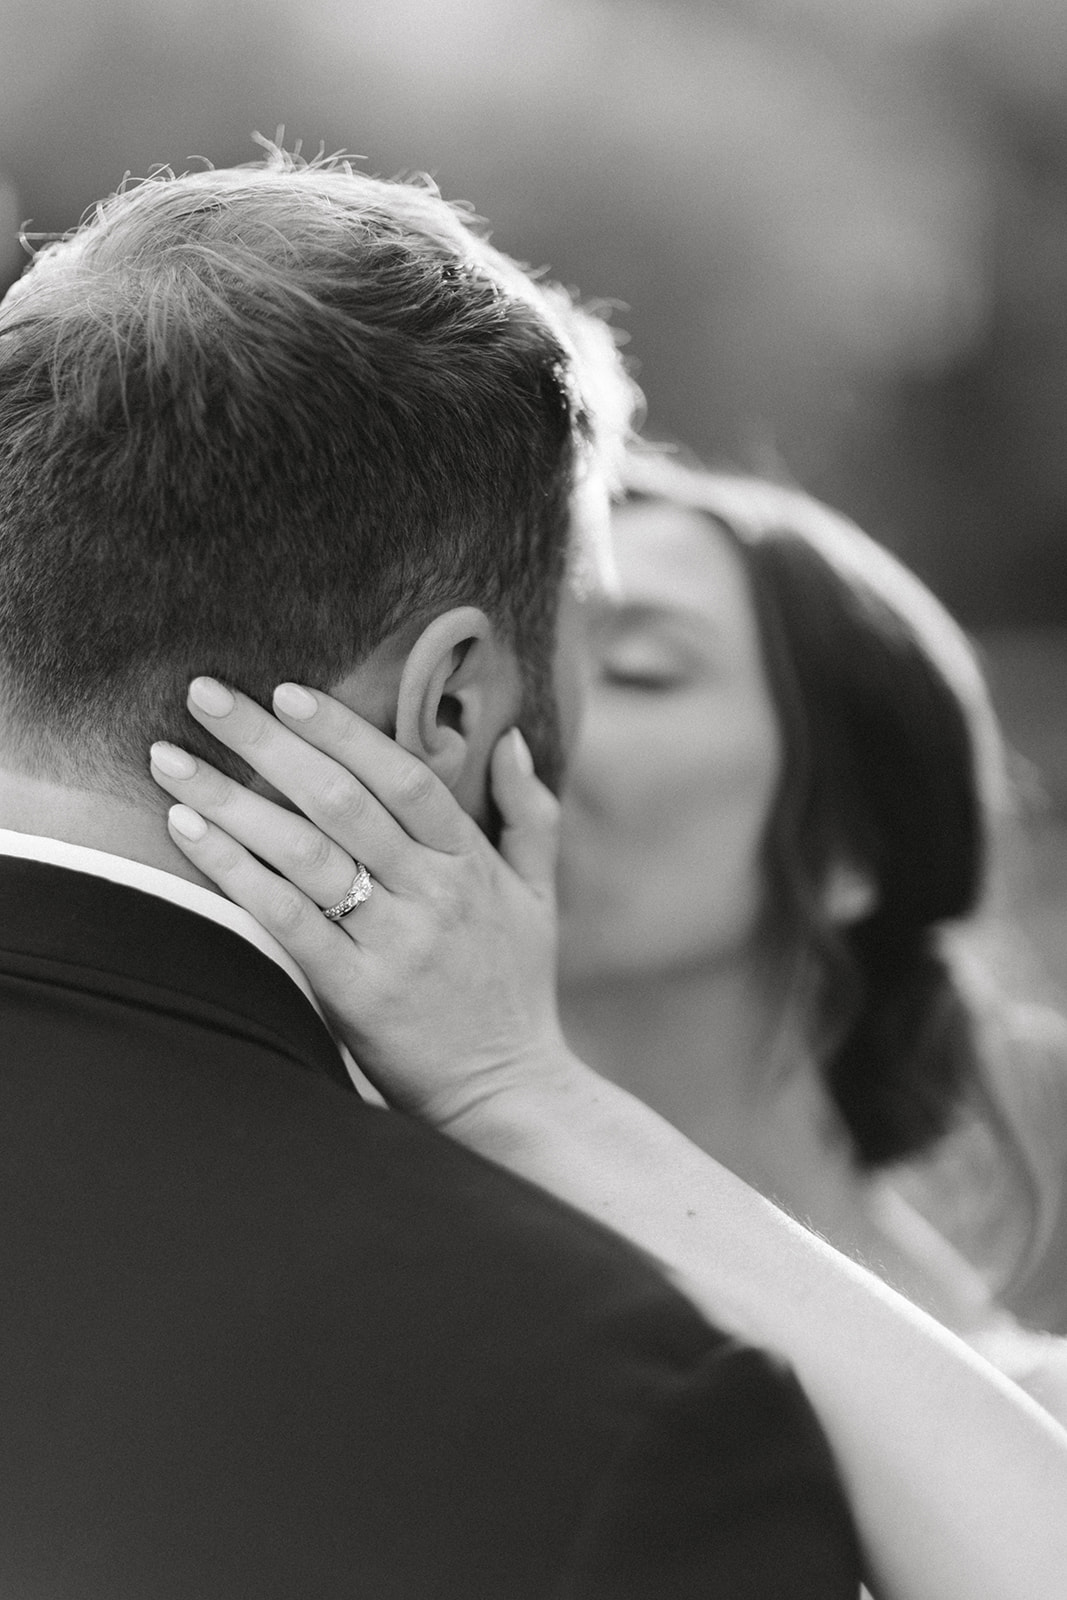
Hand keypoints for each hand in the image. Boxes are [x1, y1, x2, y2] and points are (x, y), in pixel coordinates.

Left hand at [150, 678, 576, 1125]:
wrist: (509, 1092)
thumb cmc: (517, 991)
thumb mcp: (540, 898)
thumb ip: (530, 815)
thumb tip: (513, 740)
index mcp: (471, 863)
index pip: (403, 776)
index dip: (342, 730)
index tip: (285, 690)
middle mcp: (433, 894)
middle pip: (341, 800)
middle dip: (266, 741)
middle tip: (205, 695)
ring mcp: (394, 943)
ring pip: (304, 852)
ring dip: (230, 798)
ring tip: (169, 760)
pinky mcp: (356, 993)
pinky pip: (287, 919)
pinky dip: (235, 871)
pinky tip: (189, 833)